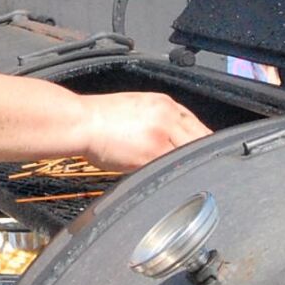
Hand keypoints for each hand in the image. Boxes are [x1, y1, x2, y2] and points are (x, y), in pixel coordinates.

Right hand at [80, 92, 210, 172]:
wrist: (80, 121)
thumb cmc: (97, 117)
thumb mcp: (134, 107)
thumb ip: (155, 119)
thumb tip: (165, 137)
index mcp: (163, 102)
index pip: (194, 121)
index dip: (201, 138)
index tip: (202, 151)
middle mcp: (167, 115)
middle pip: (200, 137)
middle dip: (203, 153)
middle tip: (204, 168)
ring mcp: (162, 134)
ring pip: (190, 153)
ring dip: (190, 165)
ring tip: (191, 178)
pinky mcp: (154, 152)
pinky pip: (173, 166)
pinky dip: (176, 175)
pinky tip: (174, 181)